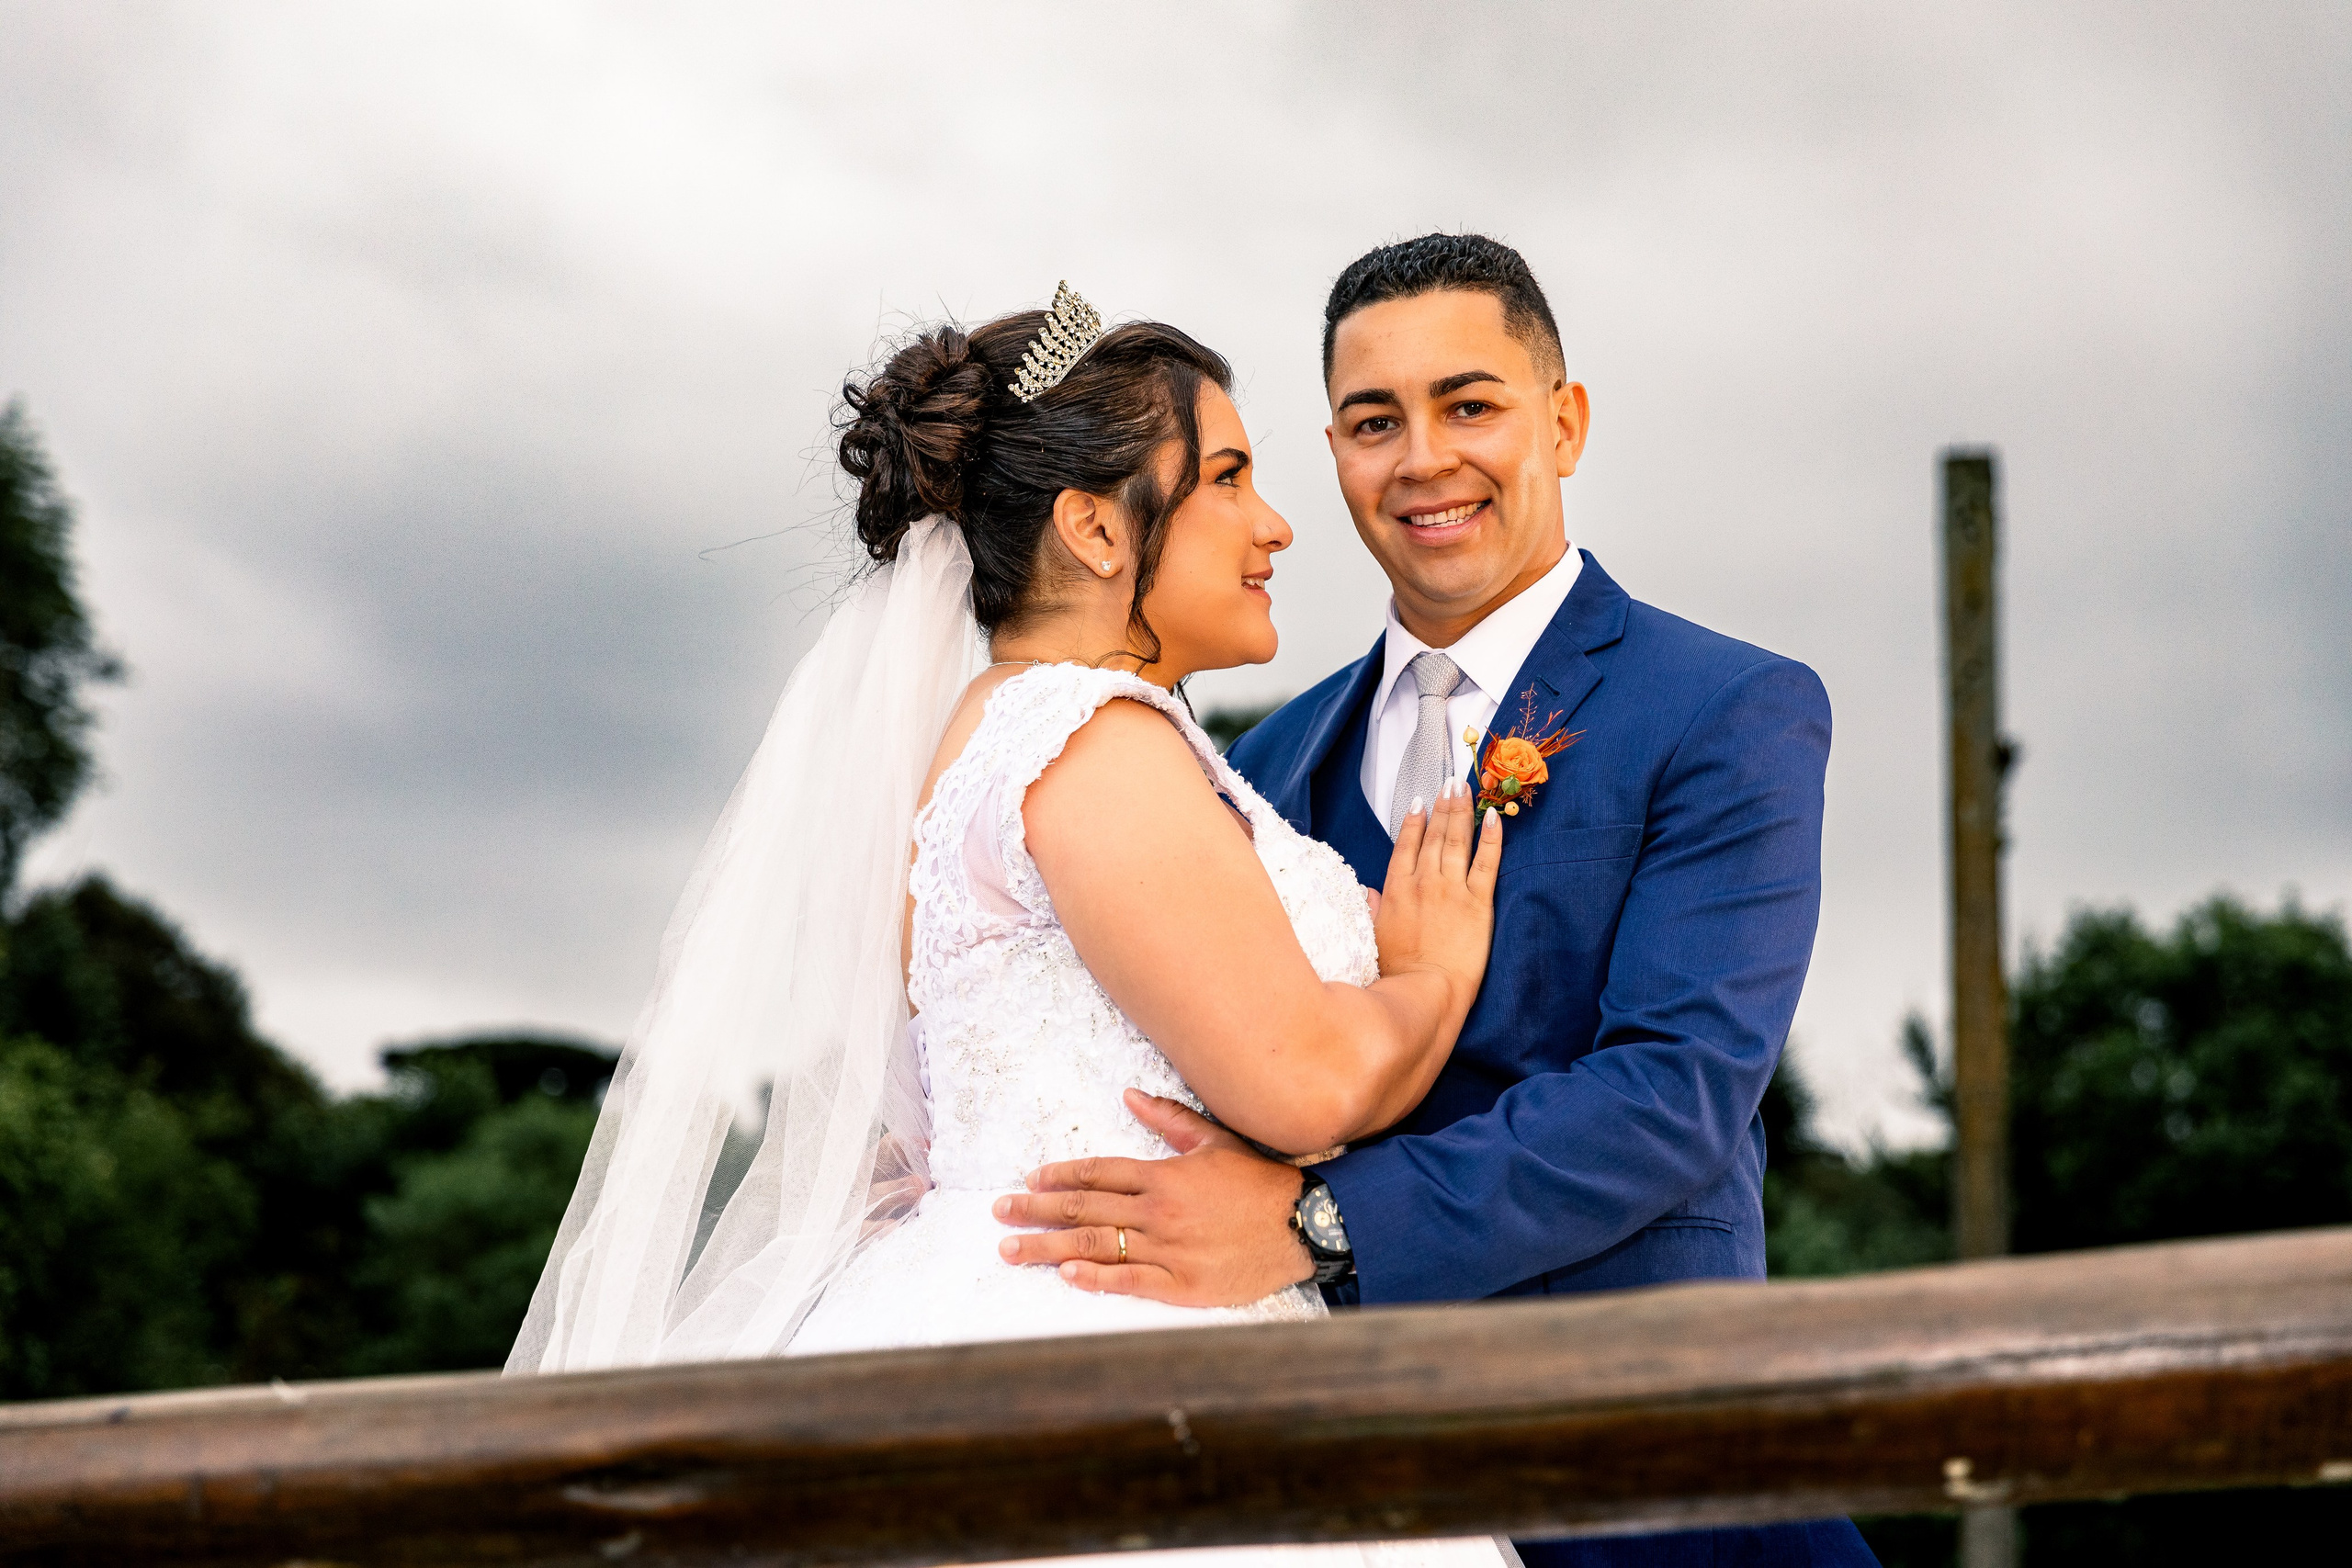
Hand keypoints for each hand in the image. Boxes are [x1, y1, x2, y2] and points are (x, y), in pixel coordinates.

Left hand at [992, 1089, 1314, 1304]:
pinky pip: (1130, 1280)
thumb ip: (1168, 1119)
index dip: (1060, 1176)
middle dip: (1036, 1209)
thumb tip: (1130, 1095)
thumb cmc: (1259, 1182)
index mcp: (1163, 1175)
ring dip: (1047, 1246)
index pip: (1098, 1172)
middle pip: (1084, 1208)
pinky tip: (1066, 1274)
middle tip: (998, 1212)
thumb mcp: (1215, 1141)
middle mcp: (1159, 1211)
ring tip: (1011, 1249)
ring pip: (1096, 1245)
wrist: (1305, 1224)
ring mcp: (1169, 1249)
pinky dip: (1096, 1277)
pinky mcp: (1183, 1284)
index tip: (1029, 1179)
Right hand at [1374, 780, 1501, 1010]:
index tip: (1420, 801)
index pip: (1406, 845)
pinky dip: (1492, 838)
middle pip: (1434, 836)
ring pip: (1458, 841)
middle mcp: (1424, 882)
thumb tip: (1368, 892)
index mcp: (1396, 889)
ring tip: (1465, 788)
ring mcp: (1452, 889)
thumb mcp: (1374, 936)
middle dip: (1442, 806)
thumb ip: (1373, 909)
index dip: (1414, 821)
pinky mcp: (1478, 902)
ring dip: (1461, 811)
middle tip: (1449, 782)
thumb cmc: (1397, 972)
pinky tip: (1494, 817)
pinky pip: (1487, 863)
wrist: (1425, 991)